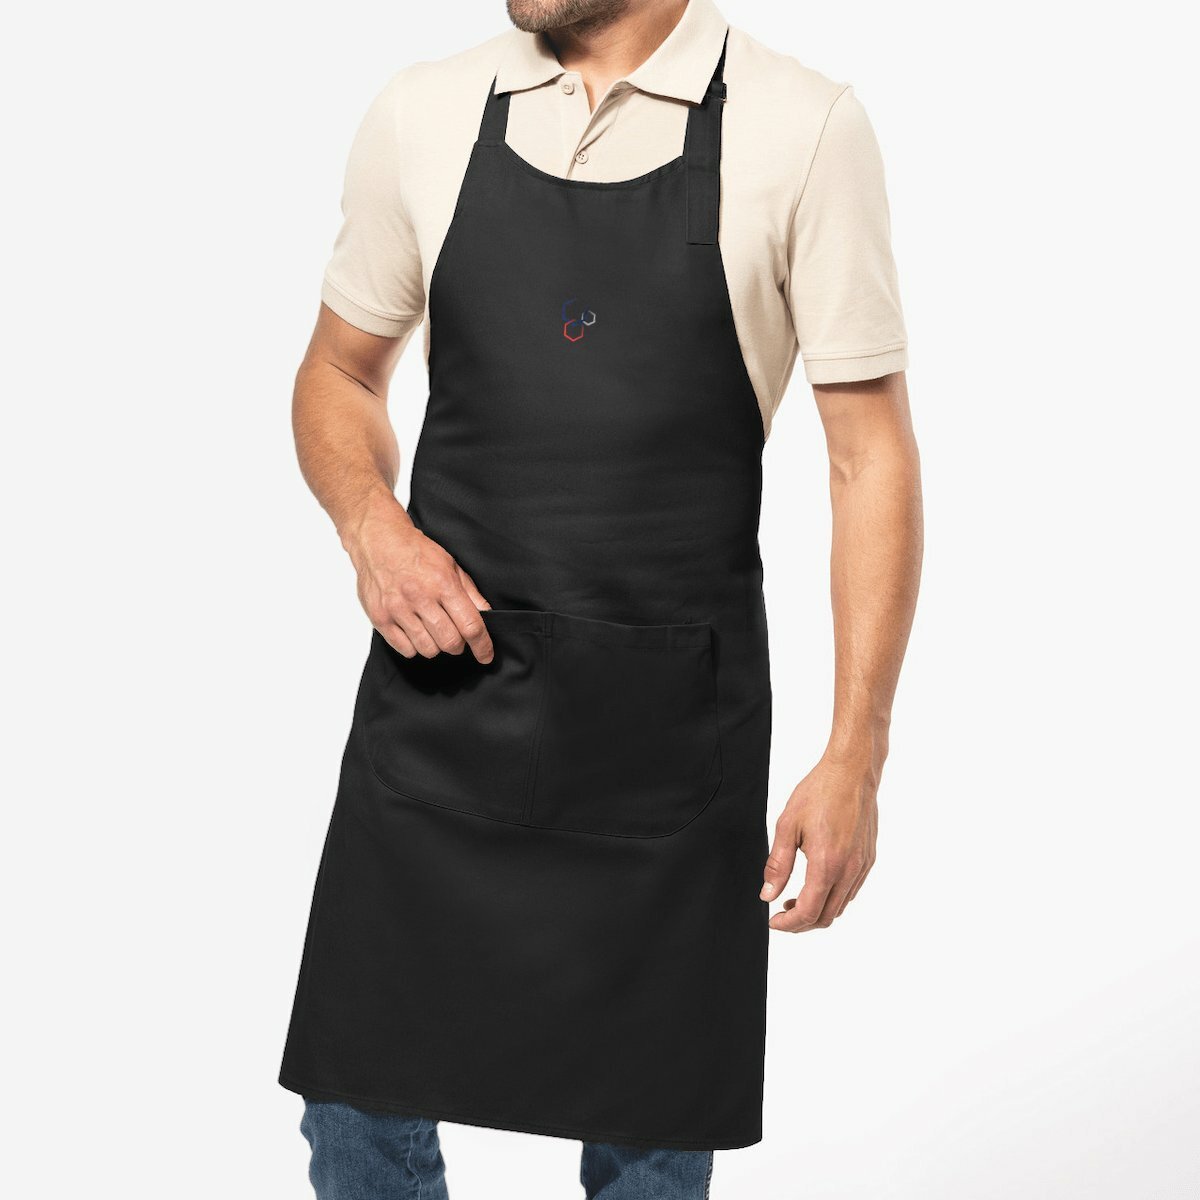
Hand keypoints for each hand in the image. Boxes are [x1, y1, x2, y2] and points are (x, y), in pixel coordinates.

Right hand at [343, 492, 493, 662]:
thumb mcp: (451, 565)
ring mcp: (398, 609)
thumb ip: (470, 593)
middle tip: (455, 636)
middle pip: (450, 642)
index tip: (486, 655)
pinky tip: (415, 632)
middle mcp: (420, 597)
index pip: (470, 625)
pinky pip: (405, 649)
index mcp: (443, 584)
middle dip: (458, 645)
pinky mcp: (380, 618)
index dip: (482, 646)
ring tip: (432, 631)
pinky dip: (414, 646)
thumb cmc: (416, 552)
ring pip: (428, 649)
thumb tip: (486, 616)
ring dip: (436, 646)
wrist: (379, 542)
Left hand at [760, 757, 878, 931]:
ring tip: (795, 899)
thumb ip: (777, 864)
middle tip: (782, 914)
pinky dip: (833, 898)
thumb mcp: (787, 826)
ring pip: (840, 906)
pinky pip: (851, 891)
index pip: (808, 912)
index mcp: (827, 864)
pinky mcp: (868, 859)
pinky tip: (817, 884)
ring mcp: (862, 866)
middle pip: (826, 917)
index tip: (773, 921)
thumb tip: (768, 893)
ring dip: (818, 911)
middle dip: (801, 923)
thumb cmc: (820, 793)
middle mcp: (849, 870)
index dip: (788, 924)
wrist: (851, 773)